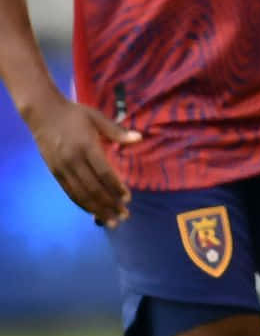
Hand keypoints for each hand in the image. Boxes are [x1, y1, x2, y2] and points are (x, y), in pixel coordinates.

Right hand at [28, 96, 139, 226]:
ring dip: (96, 209)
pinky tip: (93, 211)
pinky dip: (82, 203)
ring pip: (81, 194)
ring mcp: (63, 169)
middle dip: (109, 204)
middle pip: (93, 188)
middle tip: (124, 216)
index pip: (104, 173)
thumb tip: (139, 138)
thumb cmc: (75, 114)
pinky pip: (70, 192)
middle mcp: (74, 161)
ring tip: (110, 221)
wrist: (44, 114)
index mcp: (87, 146)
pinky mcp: (55, 173)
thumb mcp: (97, 118)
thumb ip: (117, 131)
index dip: (116, 187)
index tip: (128, 198)